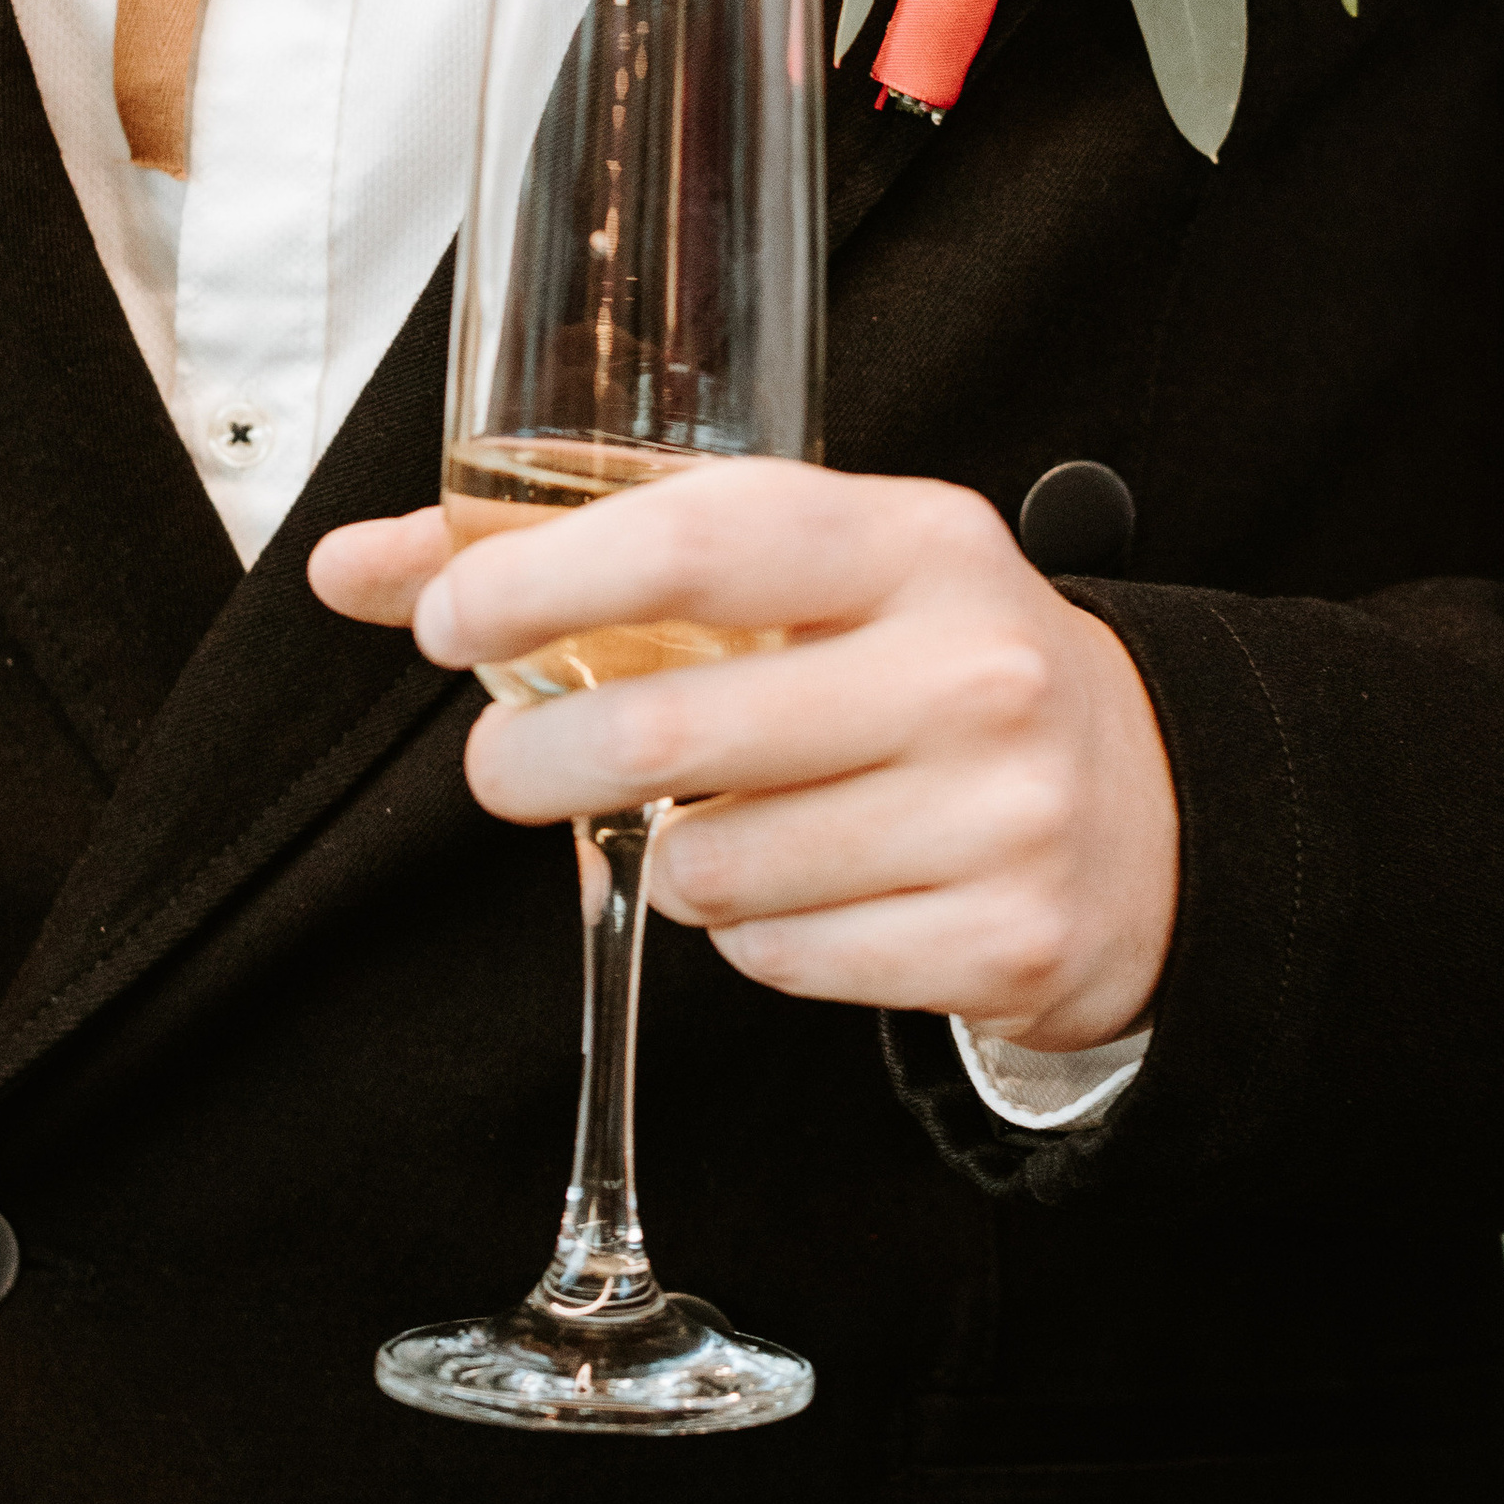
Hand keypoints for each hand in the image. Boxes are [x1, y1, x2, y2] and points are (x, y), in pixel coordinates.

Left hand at [309, 465, 1178, 1053]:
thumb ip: (589, 559)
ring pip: (714, 867)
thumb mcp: (809, 576)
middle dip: (542, 760)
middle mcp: (974, 668)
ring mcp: (1001, 812)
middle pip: (674, 727)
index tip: (449, 623)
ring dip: (668, 861)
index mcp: (920, 542)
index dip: (546, 583)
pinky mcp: (1006, 941)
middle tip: (509, 767)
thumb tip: (354, 568)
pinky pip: (780, 961)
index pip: (702, 542)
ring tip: (718, 823)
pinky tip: (802, 888)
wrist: (1149, 809)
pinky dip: (751, 936)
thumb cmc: (925, 667)